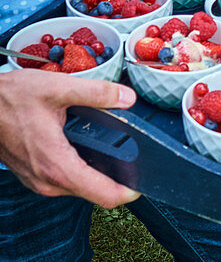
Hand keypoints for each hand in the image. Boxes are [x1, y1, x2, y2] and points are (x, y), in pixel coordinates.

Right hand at [0, 70, 139, 207]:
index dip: (129, 191)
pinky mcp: (36, 175)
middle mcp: (49, 181)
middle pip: (95, 192)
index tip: (145, 179)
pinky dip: (81, 167)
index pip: (103, 195)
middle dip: (117, 176)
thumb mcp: (58, 88)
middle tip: (134, 152)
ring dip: (99, 170)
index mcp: (57, 165)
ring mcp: (40, 181)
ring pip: (81, 186)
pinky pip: (66, 179)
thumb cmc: (12, 99)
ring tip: (114, 144)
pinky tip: (87, 143)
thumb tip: (127, 98)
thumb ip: (97, 93)